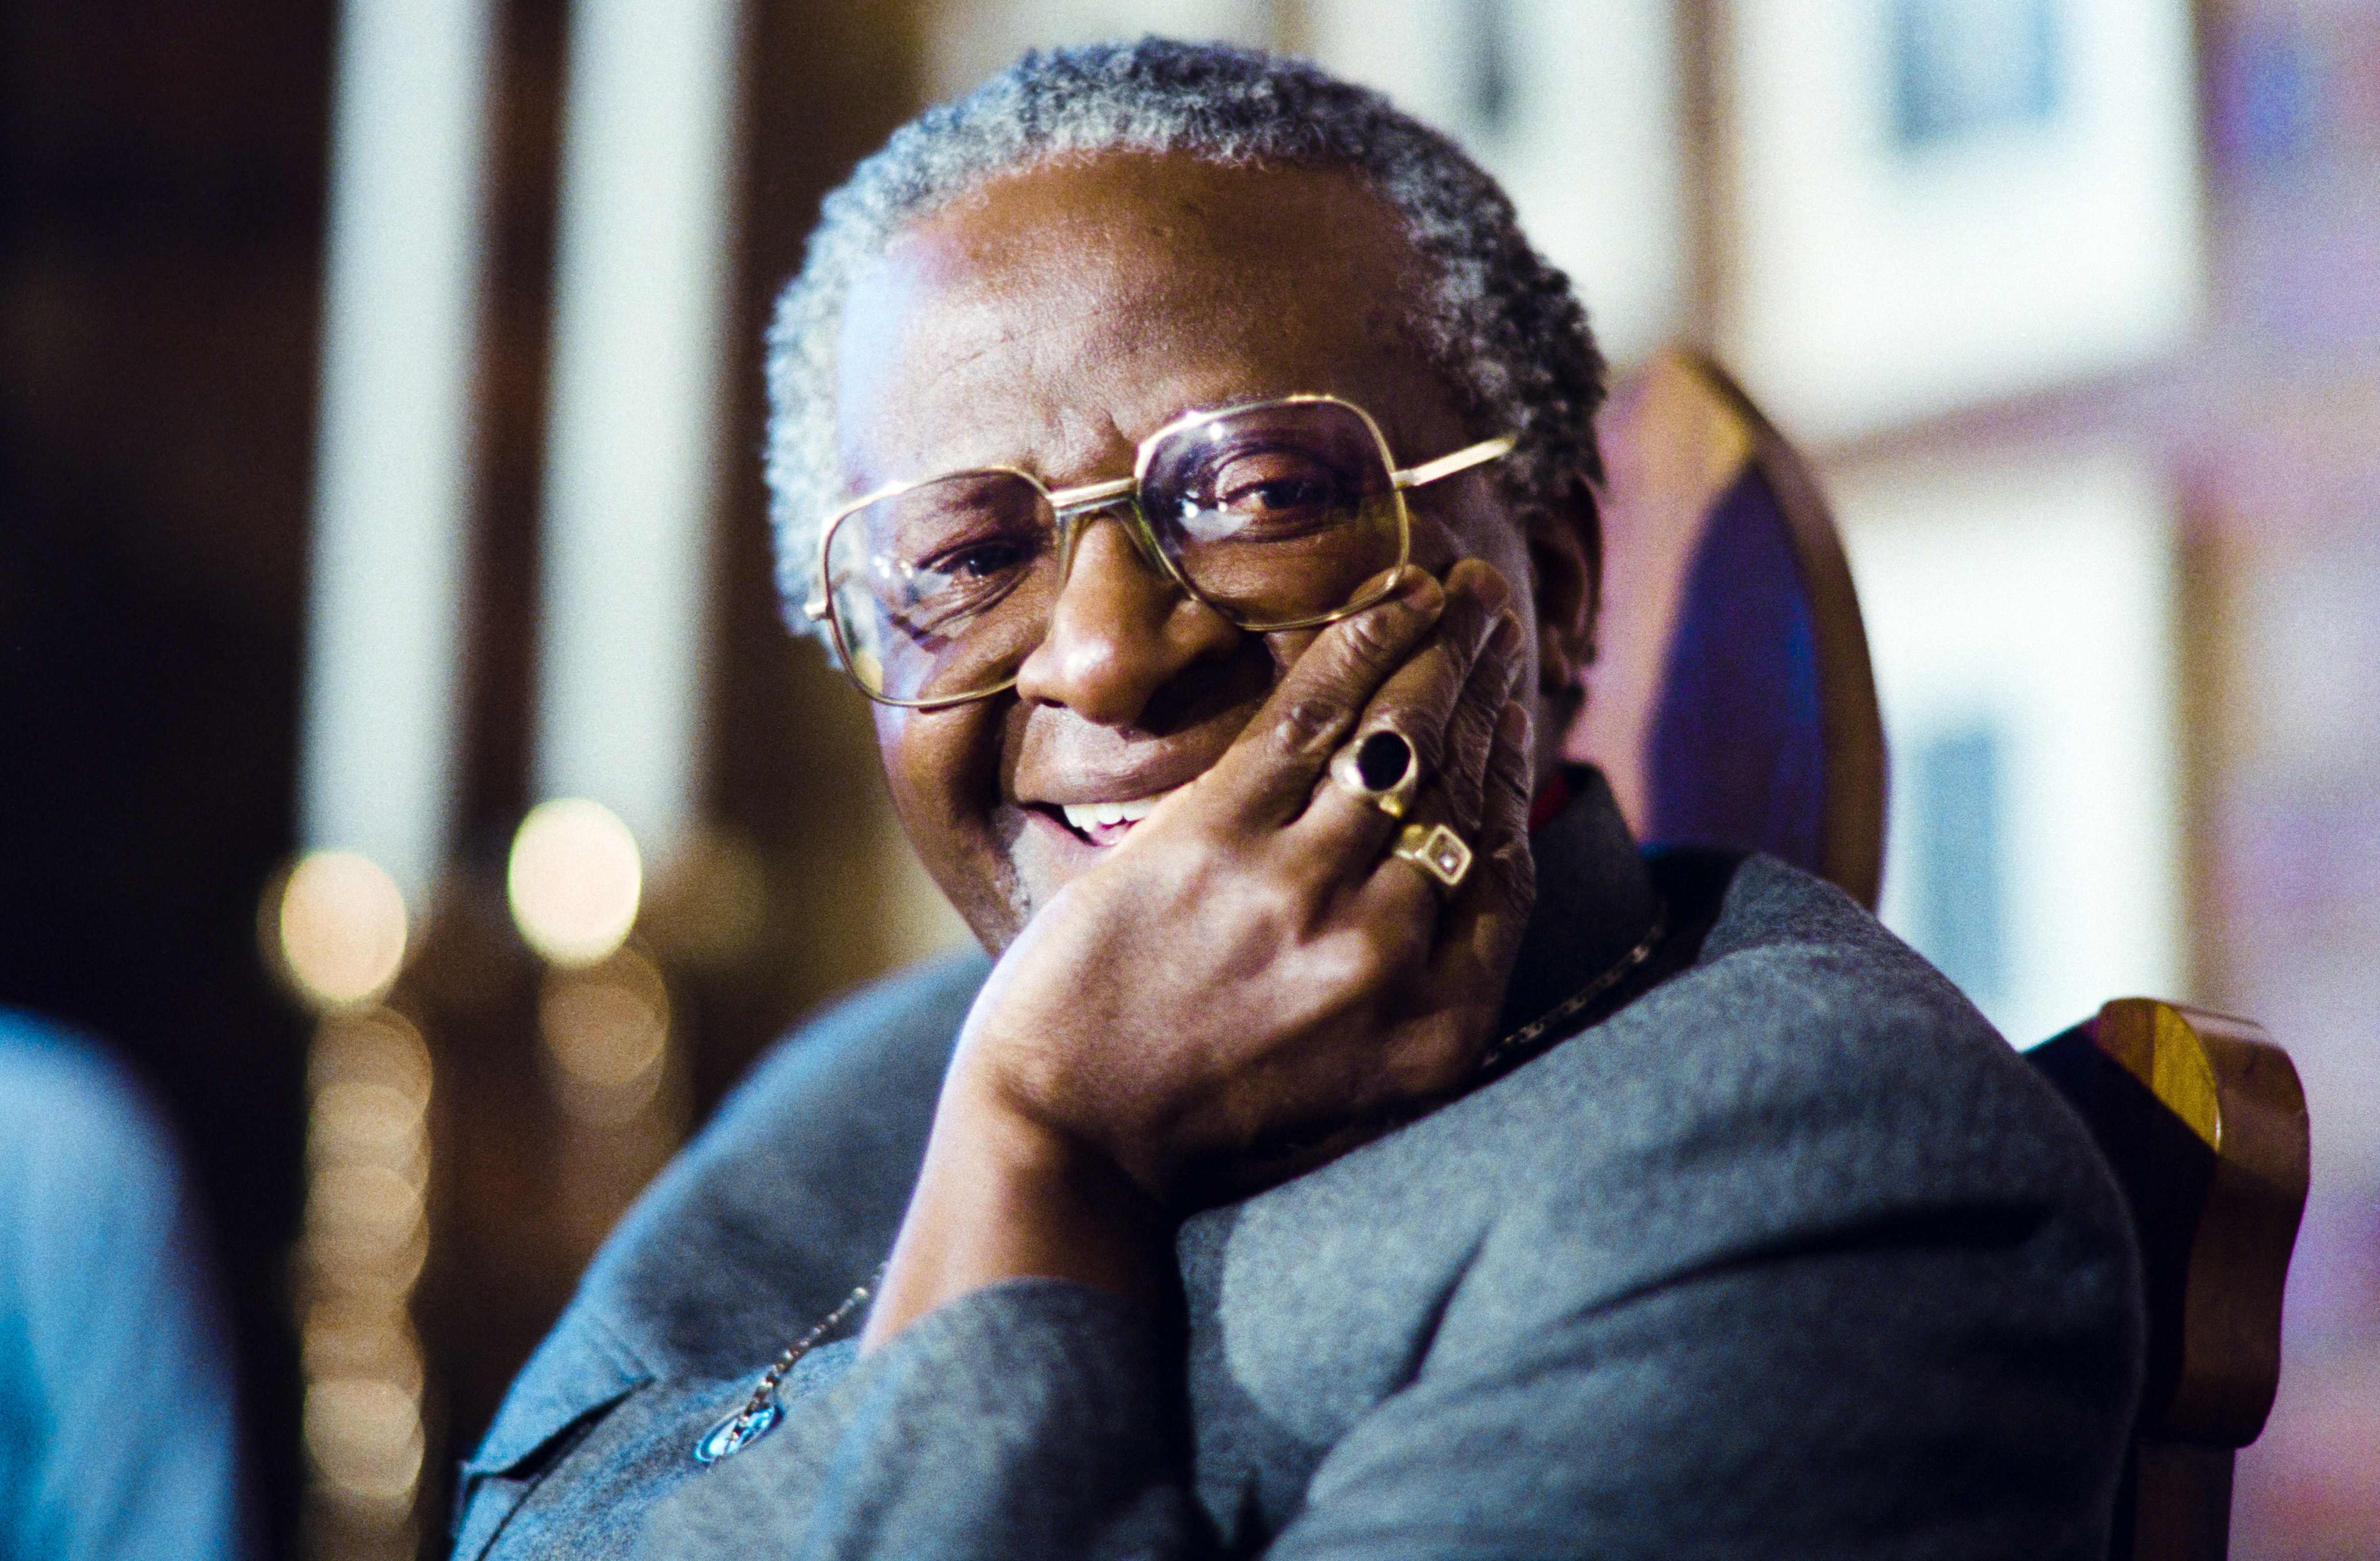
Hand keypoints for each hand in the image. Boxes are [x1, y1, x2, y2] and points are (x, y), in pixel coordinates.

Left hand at [962, 560, 1536, 1202]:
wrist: (1066, 1138)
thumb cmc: (1201, 1120)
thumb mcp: (1355, 1088)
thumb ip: (1419, 992)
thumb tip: (1455, 870)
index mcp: (1437, 1028)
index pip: (1507, 863)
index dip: (1513, 767)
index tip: (1510, 706)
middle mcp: (1387, 958)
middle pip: (1459, 784)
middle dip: (1485, 679)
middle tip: (1496, 611)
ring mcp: (1302, 895)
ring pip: (1400, 736)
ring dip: (1440, 645)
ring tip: (1457, 593)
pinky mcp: (1215, 843)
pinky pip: (1310, 716)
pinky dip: (1363, 642)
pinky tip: (1393, 597)